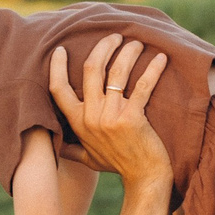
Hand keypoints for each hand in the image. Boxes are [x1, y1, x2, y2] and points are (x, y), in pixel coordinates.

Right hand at [47, 36, 168, 185]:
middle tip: (114, 36)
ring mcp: (112, 117)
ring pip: (116, 72)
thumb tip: (53, 144)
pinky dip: (152, 70)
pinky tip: (161, 58)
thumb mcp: (87, 158)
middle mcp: (91, 117)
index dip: (57, 67)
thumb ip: (70, 148)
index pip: (58, 89)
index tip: (61, 49)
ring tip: (136, 43)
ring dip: (127, 52)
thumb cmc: (117, 164)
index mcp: (78, 122)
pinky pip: (142, 86)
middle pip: (91, 69)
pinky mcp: (133, 119)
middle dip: (102, 47)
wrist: (144, 177)